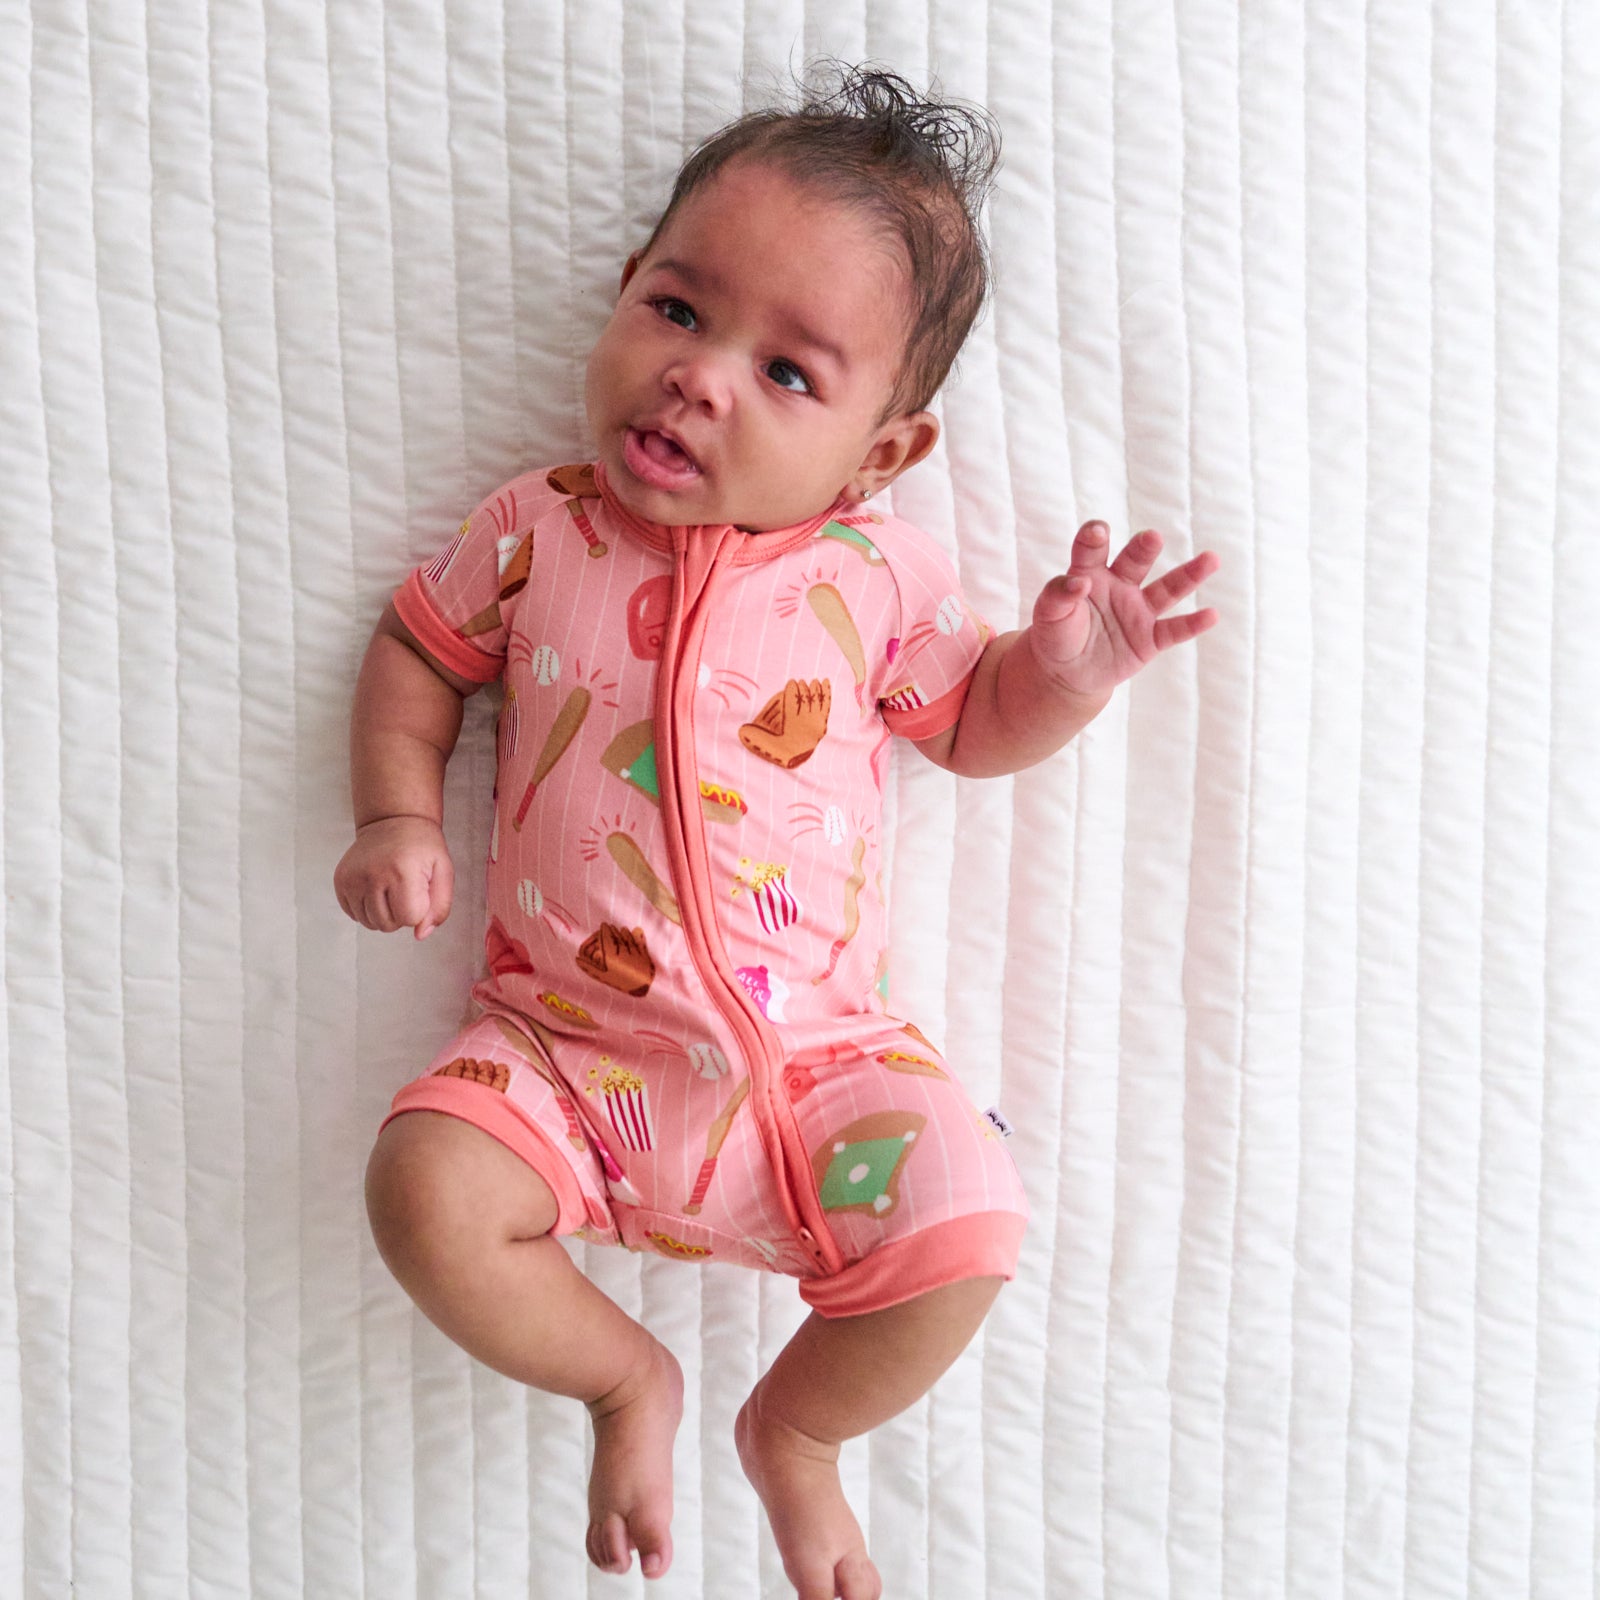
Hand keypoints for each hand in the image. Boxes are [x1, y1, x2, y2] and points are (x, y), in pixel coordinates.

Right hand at [333, 815, 454, 939]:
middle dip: (401, 914)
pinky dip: (367, 909)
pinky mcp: (340, 881)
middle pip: (388, 925)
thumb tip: (420, 934)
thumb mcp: (443, 871)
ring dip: (383, 913)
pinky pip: (354, 915)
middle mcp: (373, 875)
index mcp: (402, 872)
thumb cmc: (422, 847)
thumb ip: (439, 907)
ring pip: (370, 923)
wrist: (393, 821)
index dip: (419, 910)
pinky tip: (376, 889)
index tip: (420, 890)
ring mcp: (353, 879)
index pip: (410, 919)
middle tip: (405, 890)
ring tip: (390, 889)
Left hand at [1026, 521, 1220, 698]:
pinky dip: (1192, 624)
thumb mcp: (1048, 616)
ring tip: (1211, 559)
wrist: (1067, 673)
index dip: (1094, 538)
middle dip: (1144, 549)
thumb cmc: (1057, 635)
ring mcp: (1138, 611)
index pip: (1091, 549)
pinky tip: (1211, 615)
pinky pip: (1174, 630)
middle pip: (1134, 561)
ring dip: (1188, 575)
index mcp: (1090, 573)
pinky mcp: (1150, 638)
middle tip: (1152, 537)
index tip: (1097, 533)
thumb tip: (1079, 581)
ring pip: (1167, 589)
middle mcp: (1119, 585)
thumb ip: (1057, 595)